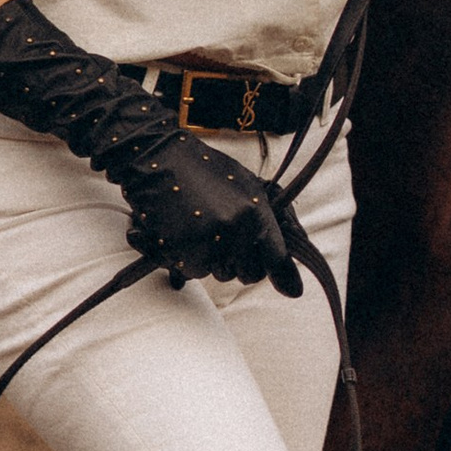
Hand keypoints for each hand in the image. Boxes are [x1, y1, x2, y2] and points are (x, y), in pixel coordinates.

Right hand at [122, 132, 305, 295]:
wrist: (159, 159)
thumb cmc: (205, 171)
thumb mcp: (247, 187)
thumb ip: (268, 224)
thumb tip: (291, 276)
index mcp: (255, 213)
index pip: (277, 258)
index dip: (283, 277)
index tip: (292, 290)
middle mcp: (235, 232)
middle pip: (249, 274)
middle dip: (240, 263)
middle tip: (225, 237)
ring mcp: (208, 244)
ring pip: (220, 274)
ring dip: (213, 259)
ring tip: (200, 227)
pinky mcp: (182, 253)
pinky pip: (194, 272)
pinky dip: (189, 258)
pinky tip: (183, 231)